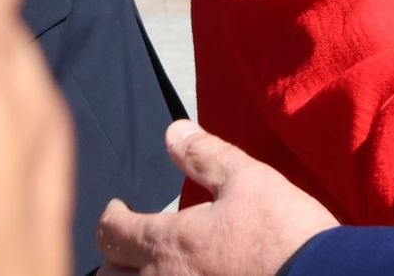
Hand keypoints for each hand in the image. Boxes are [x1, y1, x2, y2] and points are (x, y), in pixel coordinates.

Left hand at [98, 121, 337, 275]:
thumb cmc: (282, 231)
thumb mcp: (248, 179)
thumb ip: (204, 156)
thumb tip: (173, 132)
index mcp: (168, 243)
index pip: (113, 232)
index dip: (111, 217)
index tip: (117, 209)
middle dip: (114, 257)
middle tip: (128, 244)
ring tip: (153, 267)